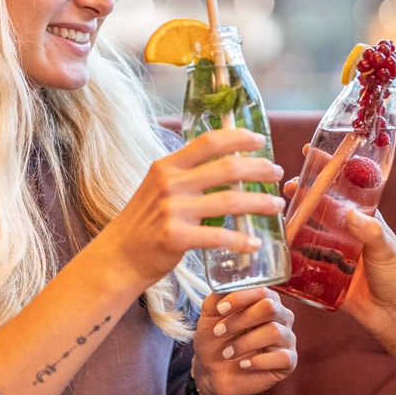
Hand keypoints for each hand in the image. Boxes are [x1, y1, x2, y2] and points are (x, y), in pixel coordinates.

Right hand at [93, 129, 284, 287]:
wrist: (118, 257)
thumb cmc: (144, 223)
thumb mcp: (159, 188)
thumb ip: (188, 176)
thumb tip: (229, 166)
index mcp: (167, 166)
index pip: (208, 142)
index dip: (238, 138)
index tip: (260, 140)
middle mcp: (169, 183)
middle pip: (226, 168)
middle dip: (258, 169)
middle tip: (277, 174)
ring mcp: (172, 210)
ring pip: (229, 201)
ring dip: (259, 203)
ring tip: (276, 206)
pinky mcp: (175, 237)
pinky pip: (218, 236)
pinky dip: (241, 240)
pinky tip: (255, 243)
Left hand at [192, 287, 296, 394]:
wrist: (212, 372)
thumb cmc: (215, 340)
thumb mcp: (210, 315)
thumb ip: (218, 296)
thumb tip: (225, 282)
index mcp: (266, 301)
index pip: (263, 290)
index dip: (241, 298)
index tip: (220, 309)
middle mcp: (281, 316)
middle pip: (270, 308)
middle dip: (241, 320)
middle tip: (219, 332)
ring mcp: (287, 338)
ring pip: (274, 332)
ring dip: (245, 343)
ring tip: (228, 353)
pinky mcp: (289, 361)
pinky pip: (282, 357)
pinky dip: (258, 361)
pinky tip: (244, 364)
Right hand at [282, 171, 395, 346]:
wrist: (395, 316)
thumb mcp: (387, 252)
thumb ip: (372, 234)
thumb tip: (352, 214)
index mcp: (364, 219)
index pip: (344, 187)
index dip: (328, 168)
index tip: (310, 152)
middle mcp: (346, 232)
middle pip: (320, 205)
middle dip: (303, 193)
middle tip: (287, 186)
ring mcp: (333, 252)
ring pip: (308, 231)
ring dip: (292, 221)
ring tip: (277, 214)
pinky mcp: (324, 274)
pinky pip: (303, 261)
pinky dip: (290, 255)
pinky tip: (275, 248)